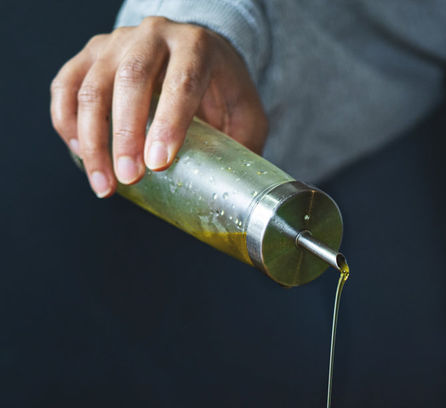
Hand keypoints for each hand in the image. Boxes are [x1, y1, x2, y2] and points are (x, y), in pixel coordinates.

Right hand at [50, 17, 268, 197]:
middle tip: (130, 179)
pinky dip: (67, 124)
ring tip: (105, 185)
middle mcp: (153, 35)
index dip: (169, 122)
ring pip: (92, 86)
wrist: (195, 53)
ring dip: (93, 140)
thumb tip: (241, 199)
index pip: (181, 80)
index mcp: (196, 46)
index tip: (159, 163)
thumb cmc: (221, 91)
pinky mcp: (89, 55)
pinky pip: (66, 87)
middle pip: (130, 79)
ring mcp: (116, 42)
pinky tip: (81, 156)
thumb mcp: (246, 114)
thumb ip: (244, 147)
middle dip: (126, 134)